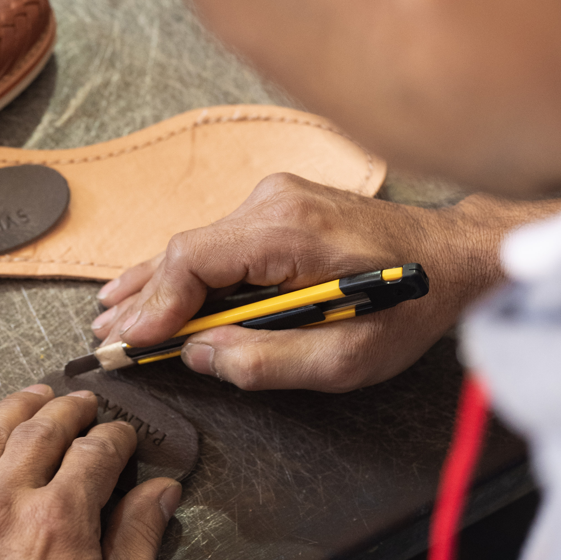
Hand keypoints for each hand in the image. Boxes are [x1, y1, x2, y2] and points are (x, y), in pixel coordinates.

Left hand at [0, 388, 180, 559]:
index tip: (123, 436)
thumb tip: (161, 490)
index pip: (95, 452)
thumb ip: (140, 539)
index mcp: (62, 518)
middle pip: (40, 432)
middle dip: (68, 409)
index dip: (116, 437)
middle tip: (82, 402)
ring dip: (12, 411)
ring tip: (31, 397)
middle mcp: (6, 507)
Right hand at [91, 175, 547, 391]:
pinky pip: (217, 241)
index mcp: (288, 231)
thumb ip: (267, 362)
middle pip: (186, 251)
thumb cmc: (410, 305)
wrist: (454, 256)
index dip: (155, 305)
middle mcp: (274, 201)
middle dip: (143, 300)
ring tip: (112, 316)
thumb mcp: (346, 358)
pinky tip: (150, 287)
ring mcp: (275, 197)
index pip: (194, 259)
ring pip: (197, 245)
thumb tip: (199, 356)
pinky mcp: (279, 205)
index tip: (131, 343)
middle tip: (106, 339)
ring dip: (156, 284)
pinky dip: (185, 271)